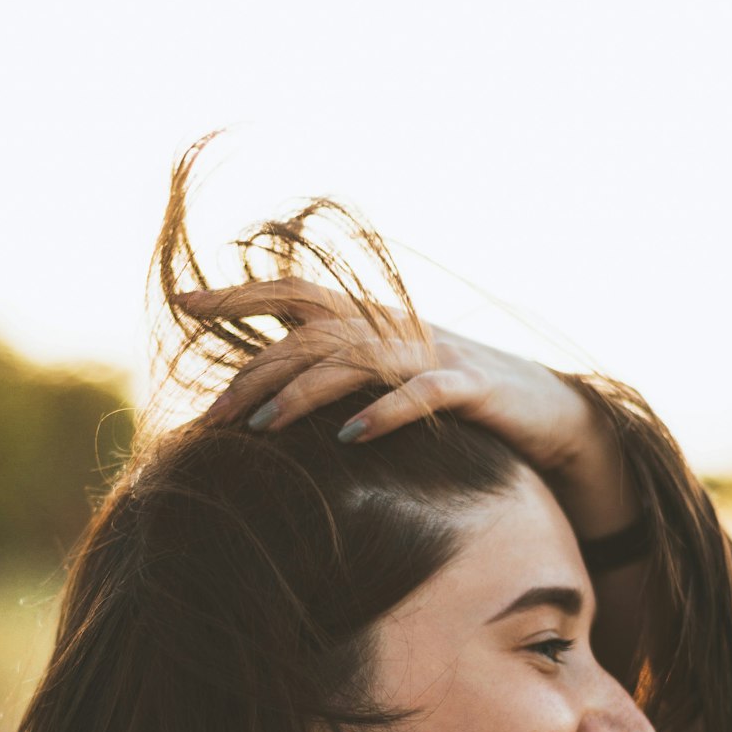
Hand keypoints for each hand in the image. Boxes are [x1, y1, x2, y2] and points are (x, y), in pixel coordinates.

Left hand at [174, 278, 592, 474]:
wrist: (549, 413)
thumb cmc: (459, 402)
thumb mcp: (392, 381)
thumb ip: (339, 375)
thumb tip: (266, 392)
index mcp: (374, 321)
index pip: (296, 295)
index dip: (240, 294)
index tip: (182, 301)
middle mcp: (398, 328)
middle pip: (313, 336)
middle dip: (257, 373)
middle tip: (212, 417)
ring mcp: (435, 354)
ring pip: (359, 361)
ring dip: (306, 393)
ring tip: (263, 428)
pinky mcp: (474, 388)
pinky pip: (424, 395)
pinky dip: (387, 413)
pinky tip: (352, 438)